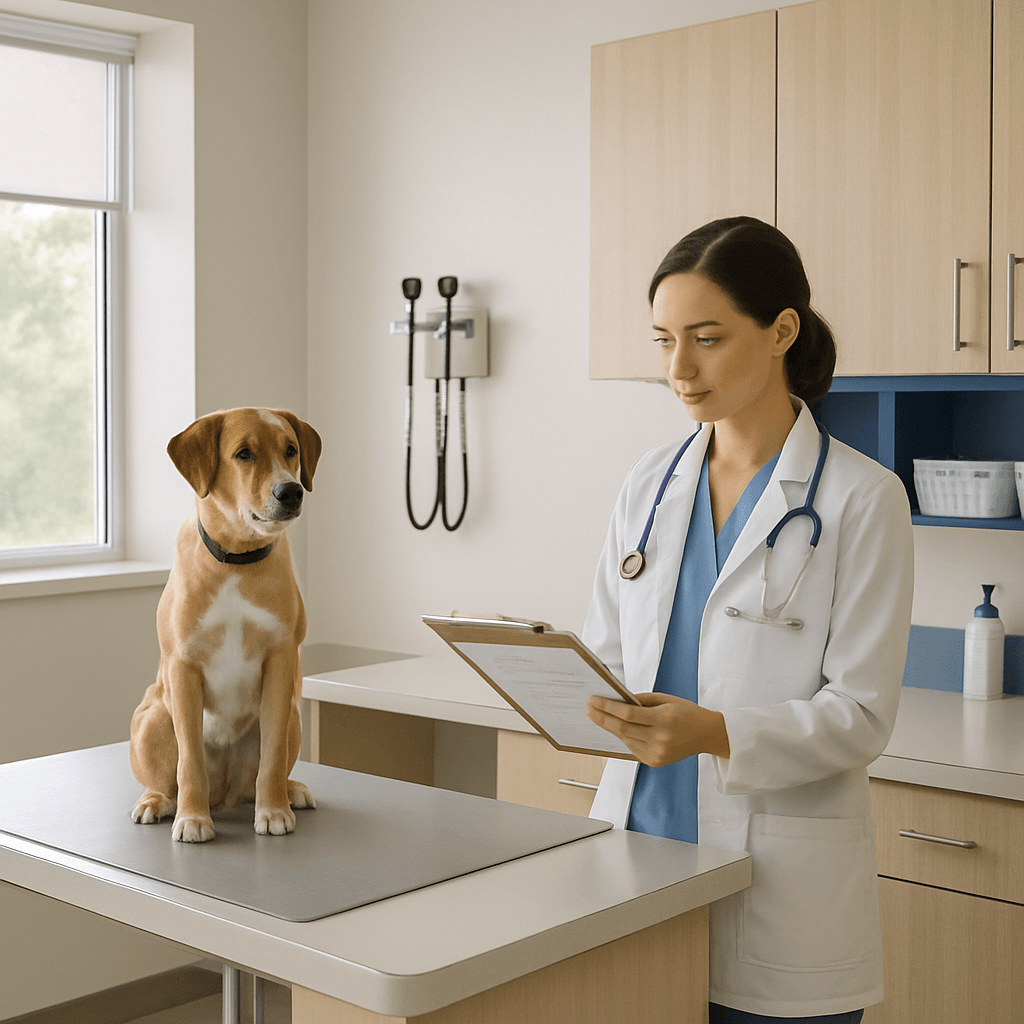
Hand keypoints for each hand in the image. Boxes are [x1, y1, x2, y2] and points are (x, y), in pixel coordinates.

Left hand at [586, 693, 729, 766]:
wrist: (707, 734)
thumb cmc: (687, 713)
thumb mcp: (666, 700)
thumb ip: (642, 700)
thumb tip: (618, 700)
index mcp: (664, 720)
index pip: (628, 714)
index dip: (607, 707)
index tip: (592, 701)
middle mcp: (660, 739)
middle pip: (622, 728)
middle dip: (602, 718)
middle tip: (588, 708)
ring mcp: (657, 753)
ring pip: (625, 739)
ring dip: (610, 727)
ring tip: (598, 716)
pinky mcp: (654, 762)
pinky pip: (632, 747)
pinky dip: (624, 737)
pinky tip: (618, 728)